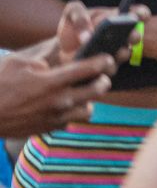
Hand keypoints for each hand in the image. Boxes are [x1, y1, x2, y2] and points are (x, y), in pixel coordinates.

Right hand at [0, 4, 115, 137]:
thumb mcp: (18, 62)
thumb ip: (44, 59)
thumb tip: (60, 61)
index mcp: (52, 81)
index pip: (89, 69)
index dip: (103, 61)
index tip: (106, 58)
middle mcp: (58, 101)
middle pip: (99, 89)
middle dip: (102, 80)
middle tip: (98, 75)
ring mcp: (54, 117)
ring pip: (89, 109)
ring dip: (89, 100)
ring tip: (81, 92)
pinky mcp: (48, 129)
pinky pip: (71, 121)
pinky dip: (71, 113)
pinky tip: (63, 105)